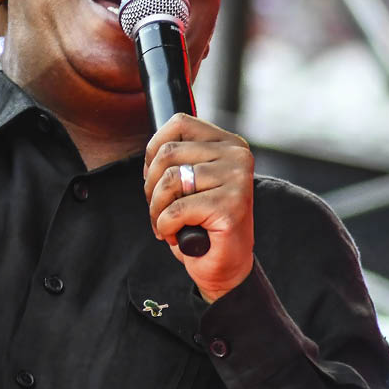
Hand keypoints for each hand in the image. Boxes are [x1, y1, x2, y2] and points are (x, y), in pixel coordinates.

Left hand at [143, 114, 254, 302]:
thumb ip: (180, 157)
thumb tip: (153, 150)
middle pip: (168, 153)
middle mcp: (237, 156)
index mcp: (229, 143)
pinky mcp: (230, 207)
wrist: (227, 266)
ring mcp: (237, 180)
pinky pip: (175, 210)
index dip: (154, 149)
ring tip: (166, 223)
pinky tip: (177, 234)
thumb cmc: (203, 222)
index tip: (155, 176)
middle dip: (151, 185)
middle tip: (158, 208)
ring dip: (157, 208)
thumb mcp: (191, 179)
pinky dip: (165, 226)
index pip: (179, 123)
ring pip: (169, 180)